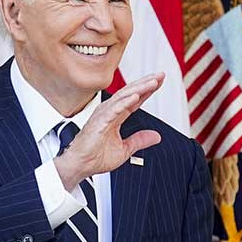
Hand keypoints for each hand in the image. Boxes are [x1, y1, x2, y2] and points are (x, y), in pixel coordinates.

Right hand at [54, 72, 164, 190]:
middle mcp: (110, 112)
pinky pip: (114, 109)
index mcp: (116, 116)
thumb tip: (157, 136)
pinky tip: (136, 96)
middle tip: (161, 75)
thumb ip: (140, 140)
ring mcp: (104, 115)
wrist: (81, 166)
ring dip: (139, 88)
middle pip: (131, 92)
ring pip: (124, 97)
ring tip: (153, 82)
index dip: (148, 89)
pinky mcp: (99, 122)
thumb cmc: (96, 157)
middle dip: (146, 83)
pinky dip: (125, 102)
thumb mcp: (125, 149)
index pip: (135, 99)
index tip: (160, 81)